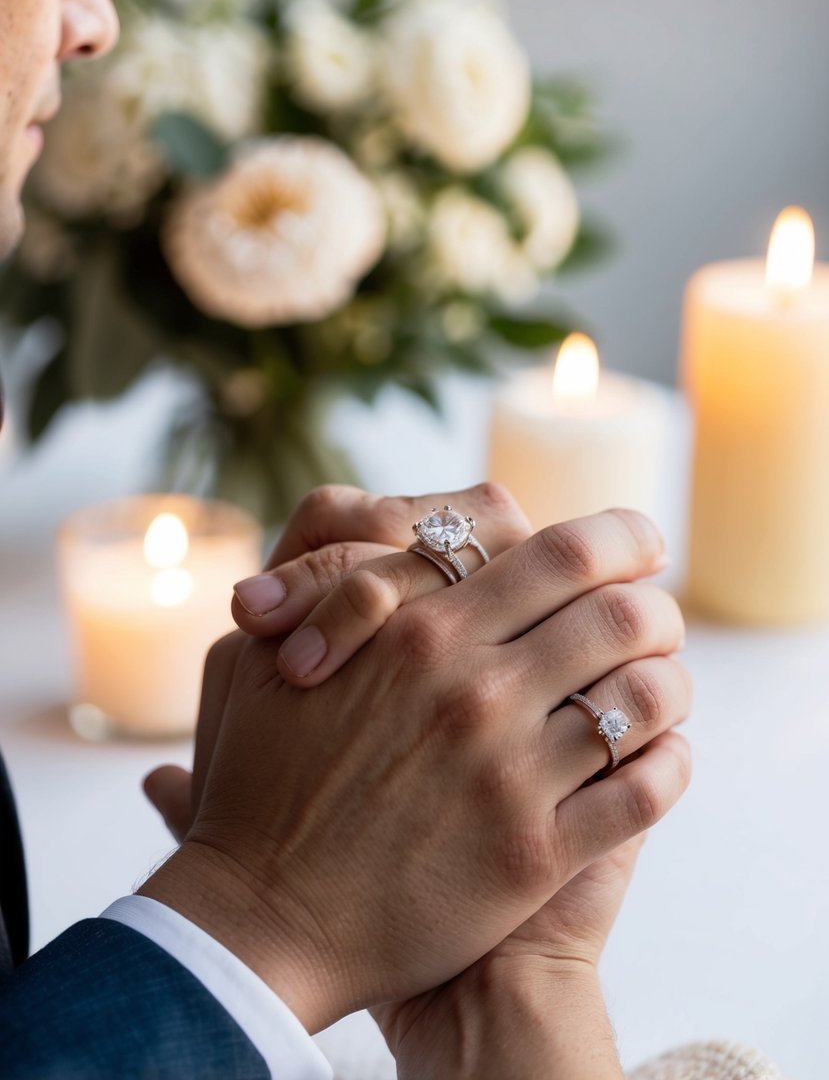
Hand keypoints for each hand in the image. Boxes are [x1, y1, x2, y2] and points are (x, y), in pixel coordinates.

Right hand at [139, 507, 689, 1032]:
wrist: (259, 917)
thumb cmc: (259, 781)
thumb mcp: (263, 658)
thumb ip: (330, 584)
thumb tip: (398, 533)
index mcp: (420, 630)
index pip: (561, 552)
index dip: (620, 537)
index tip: (639, 545)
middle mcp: (475, 691)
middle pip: (620, 613)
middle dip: (657, 606)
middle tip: (658, 617)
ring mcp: (509, 775)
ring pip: (645, 698)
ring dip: (669, 681)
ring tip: (660, 686)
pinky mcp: (531, 856)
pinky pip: (642, 792)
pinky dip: (669, 764)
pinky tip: (658, 757)